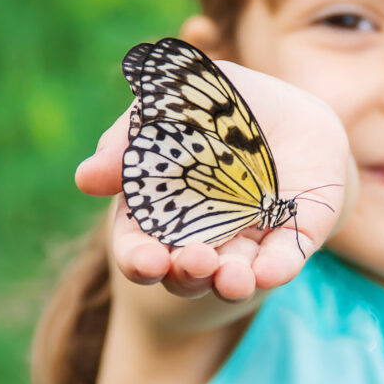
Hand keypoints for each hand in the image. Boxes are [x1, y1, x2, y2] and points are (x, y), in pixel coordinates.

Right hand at [75, 59, 351, 301]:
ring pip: (231, 277)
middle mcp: (202, 235)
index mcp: (162, 208)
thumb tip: (87, 178)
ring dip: (228, 282)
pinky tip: (267, 271)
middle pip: (183, 273)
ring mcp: (247, 242)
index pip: (139, 246)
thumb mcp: (177, 101)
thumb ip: (131, 134)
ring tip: (230, 278)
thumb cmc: (224, 105)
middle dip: (184, 274)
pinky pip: (282, 262)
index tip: (146, 260)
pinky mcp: (291, 241)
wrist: (295, 109)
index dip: (138, 257)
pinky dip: (274, 269)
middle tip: (193, 261)